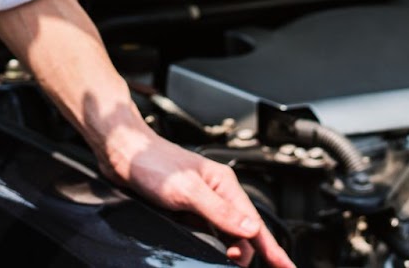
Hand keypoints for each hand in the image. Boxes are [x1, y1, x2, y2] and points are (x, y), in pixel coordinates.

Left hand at [102, 127, 295, 267]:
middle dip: (243, 253)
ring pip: (224, 233)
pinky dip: (209, 243)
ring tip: (225, 260)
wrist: (122, 152)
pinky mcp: (185, 207)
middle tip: (233, 266)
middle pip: (242, 232)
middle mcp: (216, 192)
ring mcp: (201, 201)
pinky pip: (205, 231)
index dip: (272, 249)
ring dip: (226, 248)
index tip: (286, 267)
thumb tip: (249, 229)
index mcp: (224, 184)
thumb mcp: (188, 190)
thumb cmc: (152, 161)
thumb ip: (220, 211)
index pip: (254, 223)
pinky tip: (207, 248)